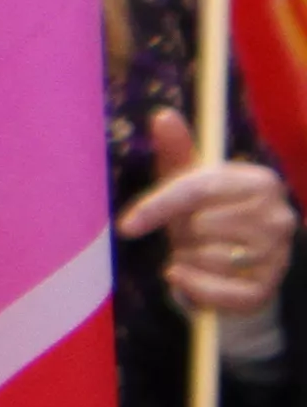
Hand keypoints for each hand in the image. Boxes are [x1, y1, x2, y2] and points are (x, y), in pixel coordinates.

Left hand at [124, 113, 300, 315]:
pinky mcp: (268, 289)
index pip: (198, 189)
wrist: (233, 271)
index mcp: (261, 181)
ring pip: (208, 257)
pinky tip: (188, 278)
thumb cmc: (205, 217)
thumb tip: (162, 115)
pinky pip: (216, 291)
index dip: (157, 207)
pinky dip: (193, 287)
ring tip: (197, 254)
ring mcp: (279, 254)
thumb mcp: (188, 183)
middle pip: (200, 225)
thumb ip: (176, 151)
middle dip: (183, 234)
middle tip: (192, 235)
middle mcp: (279, 216)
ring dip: (187, 259)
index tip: (126, 227)